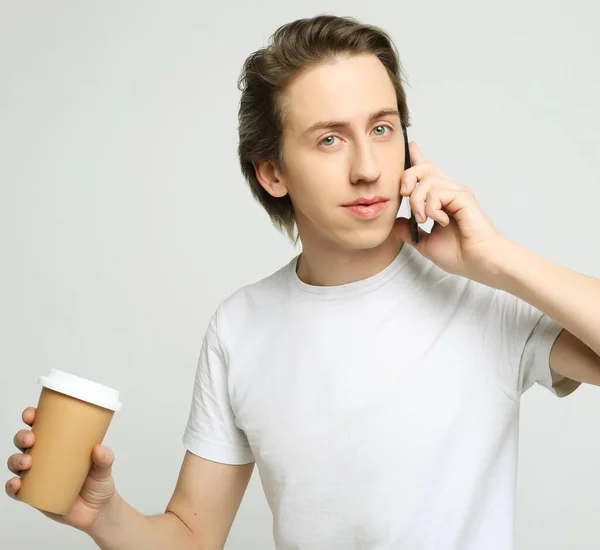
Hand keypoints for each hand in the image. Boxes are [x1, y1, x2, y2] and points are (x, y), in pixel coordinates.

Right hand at [6, 406, 117, 534]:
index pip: (42, 426)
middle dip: (22, 437)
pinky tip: (16, 483)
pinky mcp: (34, 495)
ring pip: (17, 463)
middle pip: (25, 442)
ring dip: (16, 459)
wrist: (98, 512)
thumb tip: (99, 449)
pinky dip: (11, 486)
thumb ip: (105, 458)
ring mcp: (38, 476)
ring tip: (27, 462)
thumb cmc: (100, 483)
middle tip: (31, 439)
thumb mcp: (105, 468)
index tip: (31, 414)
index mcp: (60, 444)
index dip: (32, 417)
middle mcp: (46, 457)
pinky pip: (16, 490)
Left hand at [393, 142, 506, 284]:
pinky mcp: (463, 197)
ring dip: (417, 201)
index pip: (428, 174)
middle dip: (408, 176)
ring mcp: (457, 193)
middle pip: (424, 167)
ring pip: (426, 180)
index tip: (410, 146)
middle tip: (404, 194)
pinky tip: (441, 221)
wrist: (478, 263)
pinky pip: (437, 193)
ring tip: (423, 220)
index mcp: (441, 200)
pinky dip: (431, 208)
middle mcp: (450, 192)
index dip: (417, 158)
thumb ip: (409, 231)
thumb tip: (396, 221)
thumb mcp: (424, 243)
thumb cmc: (459, 255)